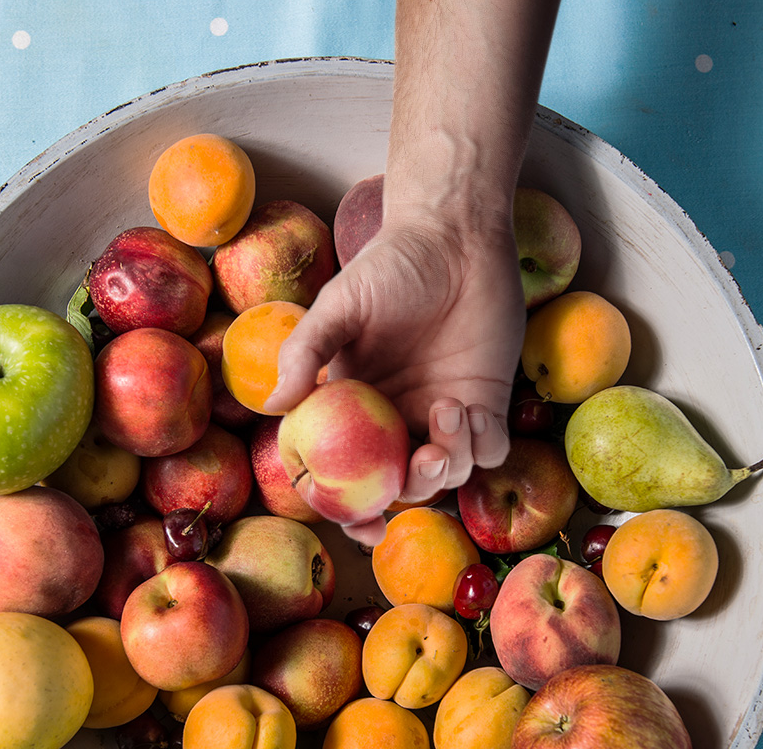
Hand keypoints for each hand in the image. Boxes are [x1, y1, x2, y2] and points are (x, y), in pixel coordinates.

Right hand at [262, 212, 525, 529]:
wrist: (455, 235)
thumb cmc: (391, 266)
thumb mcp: (339, 306)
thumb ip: (305, 352)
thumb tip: (273, 405)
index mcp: (355, 406)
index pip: (349, 472)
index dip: (354, 510)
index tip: (364, 527)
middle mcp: (397, 416)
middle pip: (404, 483)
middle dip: (414, 488)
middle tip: (420, 461)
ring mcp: (442, 410)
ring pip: (450, 472)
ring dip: (451, 460)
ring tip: (451, 409)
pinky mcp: (487, 399)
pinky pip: (489, 448)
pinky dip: (483, 445)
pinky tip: (471, 409)